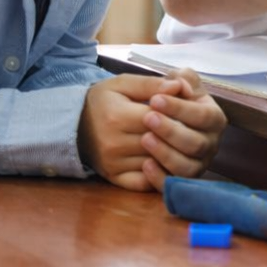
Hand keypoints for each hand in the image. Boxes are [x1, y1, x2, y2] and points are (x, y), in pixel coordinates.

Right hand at [77, 74, 182, 190]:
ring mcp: (114, 164)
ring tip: (184, 139)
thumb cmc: (103, 101)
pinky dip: (160, 174)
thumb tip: (179, 85)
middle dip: (178, 132)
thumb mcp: (123, 84)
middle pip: (159, 141)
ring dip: (173, 152)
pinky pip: (144, 183)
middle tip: (191, 124)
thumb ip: (151, 83)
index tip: (189, 105)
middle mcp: (113, 144)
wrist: (74, 125)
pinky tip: (168, 160)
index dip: (177, 111)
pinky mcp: (115, 178)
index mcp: (116, 117)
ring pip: (156, 161)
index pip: (158, 117)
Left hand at [136, 69, 227, 189]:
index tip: (155, 99)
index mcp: (213, 118)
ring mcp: (197, 164)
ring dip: (166, 154)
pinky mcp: (180, 181)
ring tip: (145, 139)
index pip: (203, 115)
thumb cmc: (166, 101)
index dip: (181, 108)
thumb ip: (181, 78)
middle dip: (172, 130)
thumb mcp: (175, 84)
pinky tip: (145, 165)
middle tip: (148, 118)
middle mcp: (210, 144)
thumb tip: (180, 81)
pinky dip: (160, 177)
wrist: (151, 123)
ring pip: (187, 167)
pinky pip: (173, 184)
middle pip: (196, 143)